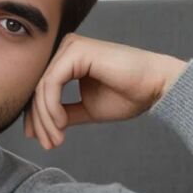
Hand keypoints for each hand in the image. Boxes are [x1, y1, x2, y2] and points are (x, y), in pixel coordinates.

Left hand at [24, 33, 186, 149]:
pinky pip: (52, 82)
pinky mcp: (76, 51)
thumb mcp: (87, 109)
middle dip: (39, 120)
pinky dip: (52, 106)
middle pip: (38, 88)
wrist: (155, 87)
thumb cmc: (129, 95)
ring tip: (56, 138)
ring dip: (46, 118)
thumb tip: (36, 128)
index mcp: (68, 60)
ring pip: (42, 87)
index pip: (42, 89)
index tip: (44, 141)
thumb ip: (63, 114)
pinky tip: (61, 123)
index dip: (37, 117)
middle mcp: (67, 49)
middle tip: (47, 144)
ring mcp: (70, 47)